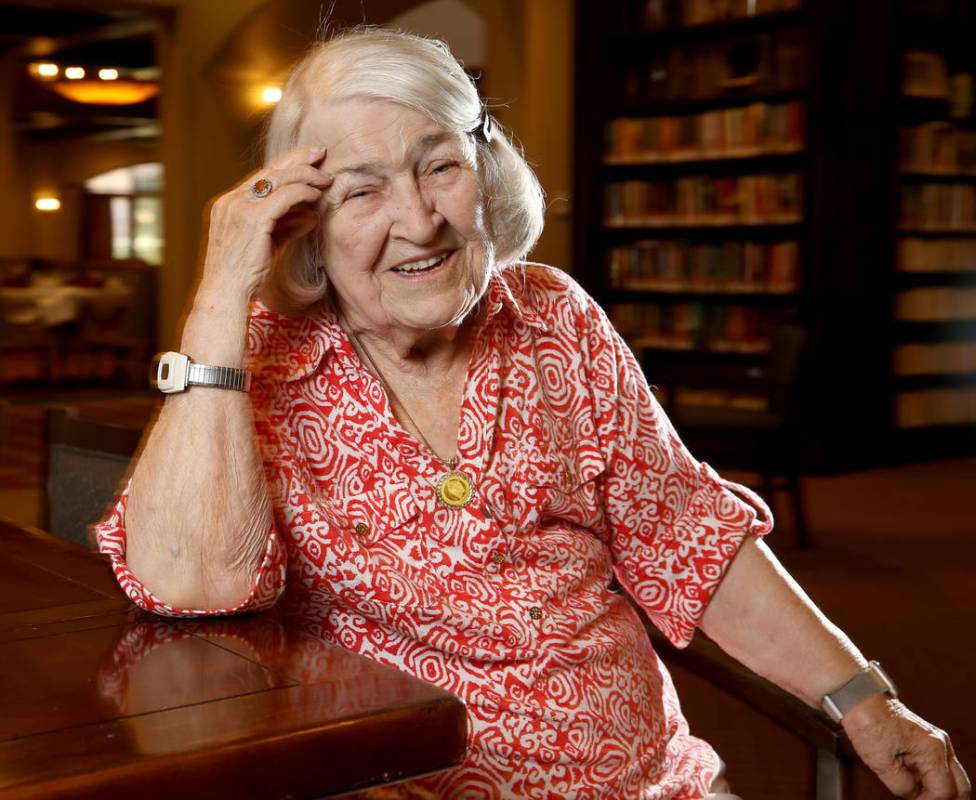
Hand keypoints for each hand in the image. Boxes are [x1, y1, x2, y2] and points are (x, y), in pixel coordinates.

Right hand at [197, 145, 330, 306]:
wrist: (225, 293)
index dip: (286, 166)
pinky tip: (316, 194)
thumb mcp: (268, 245)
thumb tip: (312, 216)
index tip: (308, 161)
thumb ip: (287, 227)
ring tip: (325, 178)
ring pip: (277, 178)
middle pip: (269, 170)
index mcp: (229, 204)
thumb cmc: (245, 275)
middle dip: (297, 158)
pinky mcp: (252, 219)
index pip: (261, 177)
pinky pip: (284, 196)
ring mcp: (239, 208)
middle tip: (320, 152)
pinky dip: (303, 192)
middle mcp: (231, 201)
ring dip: (305, 175)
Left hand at [843, 694, 969, 798]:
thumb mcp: (879, 762)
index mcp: (932, 749)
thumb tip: (913, 796)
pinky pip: (938, 767)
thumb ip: (901, 786)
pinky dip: (929, 778)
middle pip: (959, 786)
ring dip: (936, 789)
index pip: (943, 790)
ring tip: (913, 790)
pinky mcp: (927, 740)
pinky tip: (912, 779)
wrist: (859, 699)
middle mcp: (940, 744)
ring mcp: (936, 741)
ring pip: (950, 777)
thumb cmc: (867, 722)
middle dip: (943, 799)